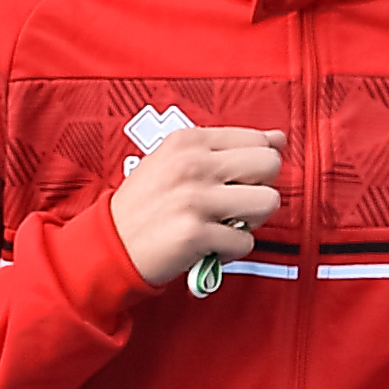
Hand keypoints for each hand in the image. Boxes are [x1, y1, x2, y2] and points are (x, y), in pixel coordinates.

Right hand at [111, 124, 285, 286]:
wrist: (108, 244)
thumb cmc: (145, 204)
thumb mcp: (176, 161)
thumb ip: (228, 148)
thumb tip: (280, 139)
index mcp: (187, 141)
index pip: (258, 140)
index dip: (254, 166)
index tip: (234, 181)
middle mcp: (192, 165)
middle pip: (270, 165)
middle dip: (259, 187)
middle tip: (234, 203)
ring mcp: (193, 199)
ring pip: (267, 203)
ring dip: (251, 220)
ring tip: (225, 224)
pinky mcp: (194, 234)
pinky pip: (245, 241)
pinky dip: (232, 249)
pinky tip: (210, 245)